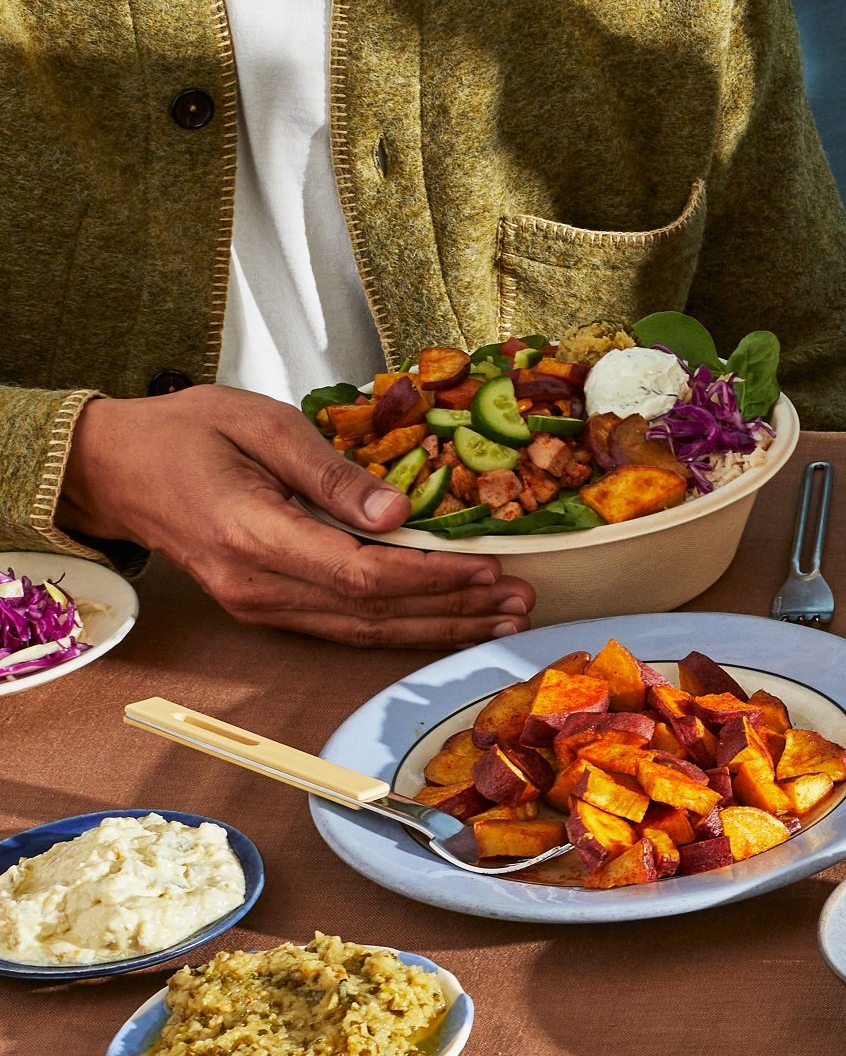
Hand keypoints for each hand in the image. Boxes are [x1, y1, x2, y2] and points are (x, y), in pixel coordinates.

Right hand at [57, 386, 532, 646]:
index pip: (363, 575)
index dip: (433, 578)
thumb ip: (331, 473)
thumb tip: (399, 514)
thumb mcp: (262, 425)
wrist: (114, 468)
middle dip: (453, 610)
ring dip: (436, 626)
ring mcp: (258, 605)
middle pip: (372, 613)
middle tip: (520, 601)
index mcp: (254, 536)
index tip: (489, 567)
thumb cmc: (185, 433)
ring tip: (501, 616)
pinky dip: (400, 625)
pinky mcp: (264, 607)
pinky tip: (446, 619)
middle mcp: (256, 586)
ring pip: (361, 630)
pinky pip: (342, 626)